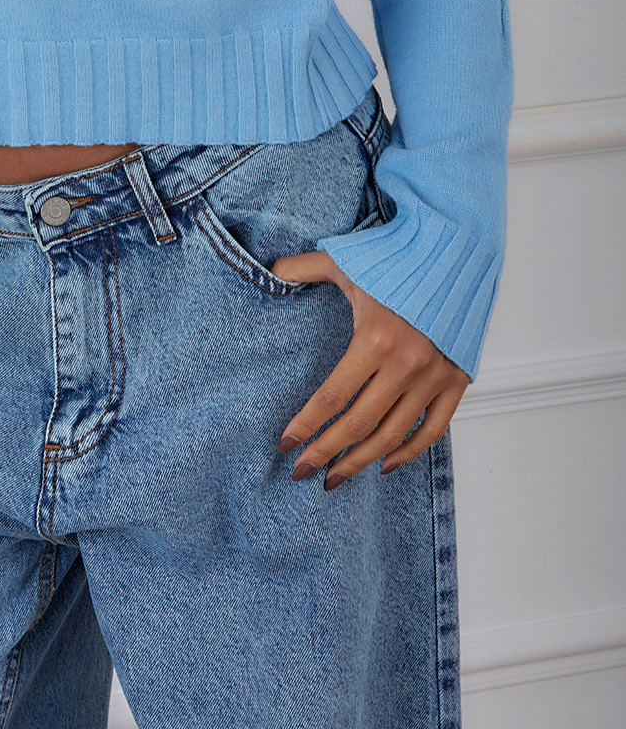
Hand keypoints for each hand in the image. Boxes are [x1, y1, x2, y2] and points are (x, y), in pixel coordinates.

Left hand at [269, 250, 468, 489]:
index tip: (285, 445)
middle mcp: (405, 364)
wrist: (457, 252)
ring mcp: (433, 376)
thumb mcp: (346, 261)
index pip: (333, 396)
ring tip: (335, 476)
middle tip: (302, 472)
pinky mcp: (456, 381)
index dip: (307, 425)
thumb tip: (270, 272)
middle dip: (326, 452)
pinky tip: (385, 463)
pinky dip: (409, 451)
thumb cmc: (398, 256)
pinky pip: (432, 429)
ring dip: (361, 460)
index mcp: (374, 338)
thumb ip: (305, 268)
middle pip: (358, 424)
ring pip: (392, 435)